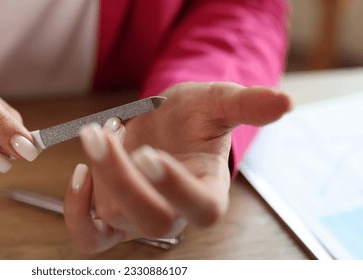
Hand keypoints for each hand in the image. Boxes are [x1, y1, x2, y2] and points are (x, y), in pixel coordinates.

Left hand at [63, 82, 290, 252]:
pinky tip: (80, 173)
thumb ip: (247, 104)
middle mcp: (175, 213)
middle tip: (101, 134)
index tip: (151, 154)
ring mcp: (140, 218)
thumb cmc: (196, 118)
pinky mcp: (113, 215)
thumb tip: (285, 101)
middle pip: (152, 219)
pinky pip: (91, 236)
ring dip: (99, 179)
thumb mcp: (219, 103)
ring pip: (118, 218)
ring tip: (95, 134)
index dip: (174, 187)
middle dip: (122, 180)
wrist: (168, 124)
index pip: (198, 207)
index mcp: (209, 192)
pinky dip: (77, 214)